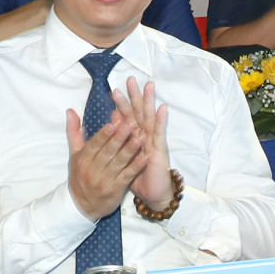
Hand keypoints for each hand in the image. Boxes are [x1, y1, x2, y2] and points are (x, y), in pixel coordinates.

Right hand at [65, 106, 146, 220]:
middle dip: (118, 139)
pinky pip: (126, 176)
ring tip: (140, 138)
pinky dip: (135, 167)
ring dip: (130, 151)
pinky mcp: (115, 190)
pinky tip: (145, 158)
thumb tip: (70, 111)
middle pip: (107, 152)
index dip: (104, 134)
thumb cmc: (80, 175)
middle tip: (129, 125)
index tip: (114, 122)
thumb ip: (74, 132)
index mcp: (83, 159)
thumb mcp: (74, 155)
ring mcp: (104, 180)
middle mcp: (92, 169)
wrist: (81, 205)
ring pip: (118, 163)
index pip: (94, 144)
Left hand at [111, 77, 174, 208]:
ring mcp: (153, 142)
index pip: (127, 117)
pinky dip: (162, 120)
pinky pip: (160, 133)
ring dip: (150, 101)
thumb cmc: (139, 176)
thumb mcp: (124, 159)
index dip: (121, 104)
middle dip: (135, 96)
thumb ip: (118, 142)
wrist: (153, 194)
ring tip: (148, 85)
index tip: (114, 90)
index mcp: (135, 138)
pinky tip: (163, 108)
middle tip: (130, 79)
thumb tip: (112, 122)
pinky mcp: (160, 150)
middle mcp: (145, 137)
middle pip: (139, 113)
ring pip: (150, 118)